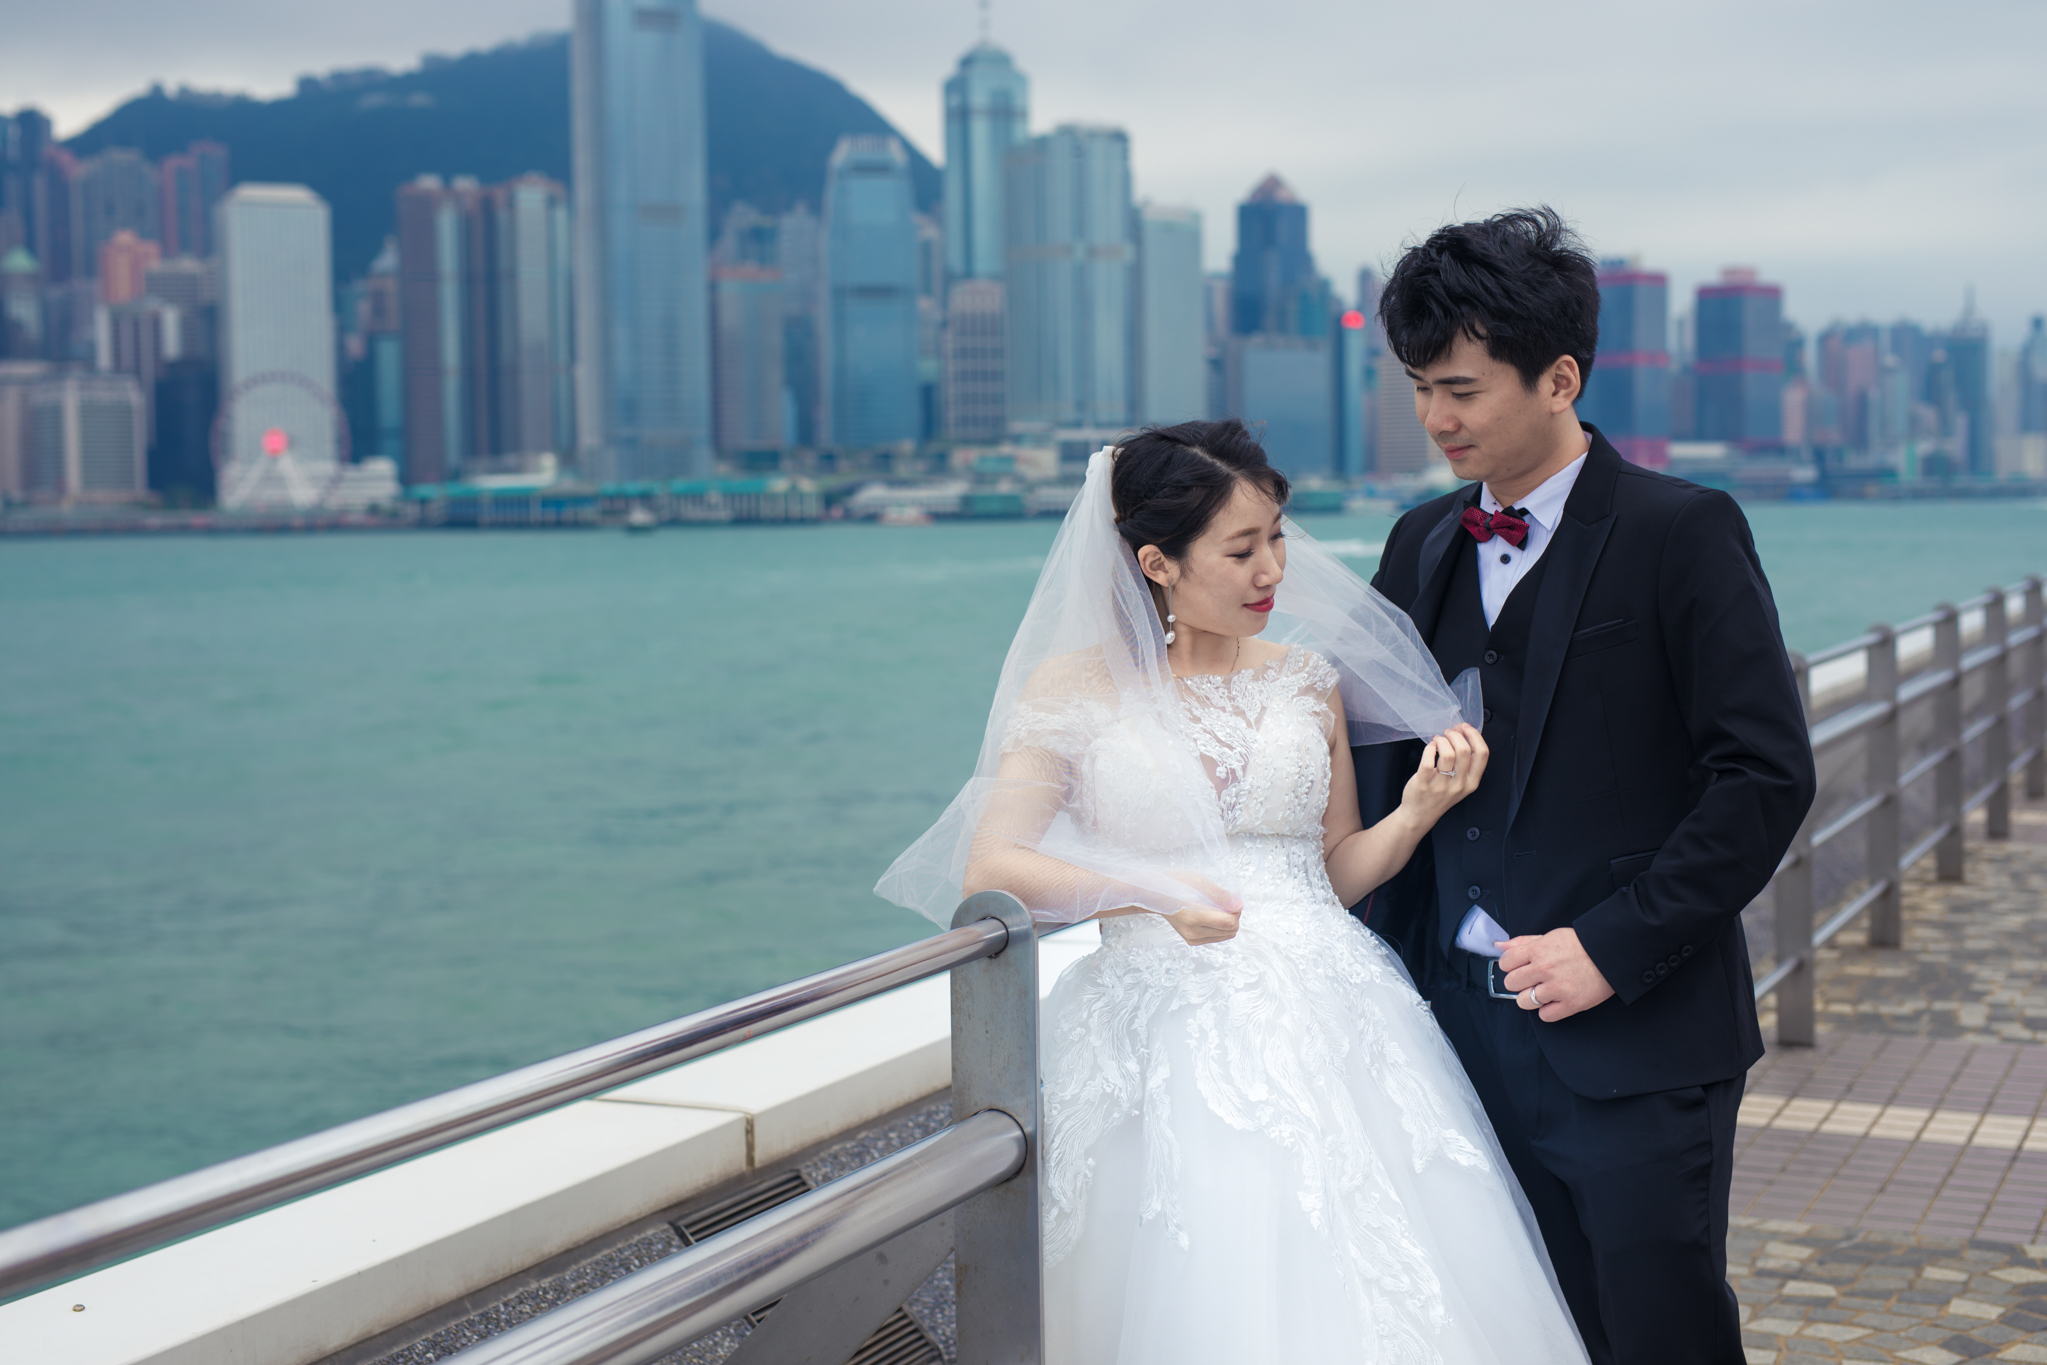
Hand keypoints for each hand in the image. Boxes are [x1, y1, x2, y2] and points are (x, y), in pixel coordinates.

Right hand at [1161, 871, 1242, 945]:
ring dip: (1227, 921)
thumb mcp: (1199, 882)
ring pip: (1226, 935)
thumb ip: (1220, 895)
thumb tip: (1238, 906)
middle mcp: (1192, 932)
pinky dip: (1219, 927)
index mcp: (1193, 917)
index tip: (1231, 898)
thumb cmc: (1175, 884)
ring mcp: (1192, 938)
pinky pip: (1217, 937)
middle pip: (1230, 930)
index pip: (1229, 922)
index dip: (1236, 910)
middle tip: (1224, 901)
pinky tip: (1211, 915)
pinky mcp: (1192, 941)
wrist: (1156, 895)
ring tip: (1216, 907)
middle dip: (1234, 915)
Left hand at [1397, 723, 1487, 823]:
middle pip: (1464, 750)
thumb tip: (1461, 730)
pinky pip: (1428, 760)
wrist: (1420, 814)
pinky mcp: (1424, 784)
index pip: (1482, 754)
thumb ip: (1464, 760)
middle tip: (1447, 733)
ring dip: (1441, 740)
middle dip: (1455, 735)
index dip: (1475, 736)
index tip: (1465, 727)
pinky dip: (1429, 748)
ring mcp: (1441, 786)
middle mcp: (1459, 785)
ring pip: (1447, 754)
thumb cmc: (1440, 795)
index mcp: (1472, 782)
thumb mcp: (1460, 782)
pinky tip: (1430, 748)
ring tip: (1437, 740)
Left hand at [1497, 928, 1615, 1021]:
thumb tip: (1499, 945)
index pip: (1505, 962)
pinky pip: (1545, 1016)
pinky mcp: (1570, 1004)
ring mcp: (1557, 988)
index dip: (1510, 966)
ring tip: (1542, 992)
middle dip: (1518, 982)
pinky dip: (1547, 1011)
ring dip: (1530, 998)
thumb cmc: (1580, 945)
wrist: (1611, 954)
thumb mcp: (1549, 936)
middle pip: (1511, 983)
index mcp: (1537, 950)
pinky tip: (1554, 1001)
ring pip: (1523, 1002)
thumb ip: (1522, 942)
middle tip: (1531, 980)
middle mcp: (1544, 969)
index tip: (1519, 967)